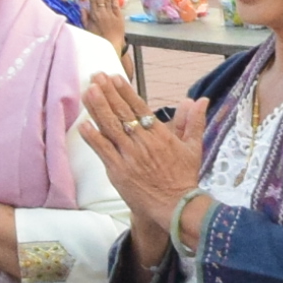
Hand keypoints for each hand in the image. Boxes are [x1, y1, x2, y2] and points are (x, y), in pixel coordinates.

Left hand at [79, 73, 203, 226]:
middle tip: (96, 76)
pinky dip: (93, 137)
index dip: (125, 92)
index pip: (139, 108)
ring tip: (88, 91)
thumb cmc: (183, 178)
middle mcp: (143, 143)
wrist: (176, 207)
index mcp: (160, 135)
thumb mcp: (193, 148)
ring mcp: (129, 157)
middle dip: (108, 93)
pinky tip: (83, 124)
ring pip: (111, 128)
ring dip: (98, 108)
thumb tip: (199, 100)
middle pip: (122, 113)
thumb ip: (193, 122)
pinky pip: (103, 151)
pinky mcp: (119, 171)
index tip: (114, 78)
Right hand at [82, 0, 132, 46]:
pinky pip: (116, 6)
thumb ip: (84, 18)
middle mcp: (102, 13)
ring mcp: (111, 15)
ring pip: (108, 0)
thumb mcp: (87, 29)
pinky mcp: (119, 18)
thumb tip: (82, 8)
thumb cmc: (98, 39)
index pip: (92, 0)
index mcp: (94, 15)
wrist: (110, 46)